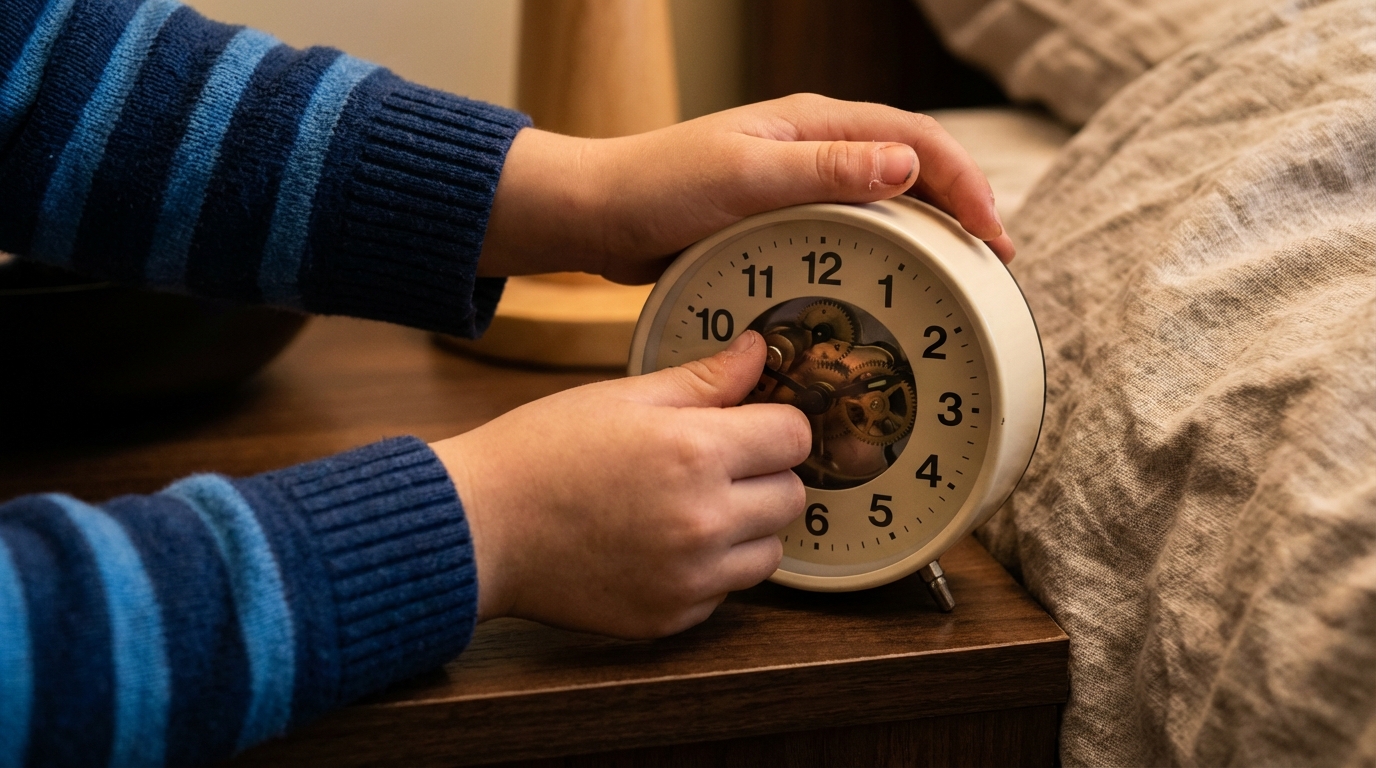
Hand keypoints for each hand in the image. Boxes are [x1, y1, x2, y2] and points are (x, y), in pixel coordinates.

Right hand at [429, 331, 809, 637]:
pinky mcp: (670, 618)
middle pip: (792, 497)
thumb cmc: (542, 451)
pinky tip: (658, 545)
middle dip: (763, 475)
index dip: (774, 424)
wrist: (479, 528)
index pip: (794, 437)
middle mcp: (704, 521)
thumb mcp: (623, 397)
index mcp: (696, 452)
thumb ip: (702, 380)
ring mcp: (689, 578)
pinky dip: (706, 571)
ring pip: (768, 552)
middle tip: (713, 466)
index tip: (748, 425)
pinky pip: (724, 592)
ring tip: (688, 508)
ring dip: (745, 529)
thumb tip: (757, 352)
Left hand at [479, 94, 1013, 284]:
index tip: (992, 236)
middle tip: (994, 266)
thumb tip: (908, 165)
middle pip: (913, 169)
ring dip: (930, 235)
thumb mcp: (743, 176)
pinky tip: (895, 287)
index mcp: (815, 122)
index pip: (916, 140)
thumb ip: (822, 169)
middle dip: (960, 209)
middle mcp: (817, 147)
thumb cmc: (660, 188)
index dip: (964, 183)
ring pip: (886, 203)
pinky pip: (851, 232)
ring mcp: (801, 184)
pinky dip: (886, 254)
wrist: (600, 214)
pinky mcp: (783, 220)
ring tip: (961, 281)